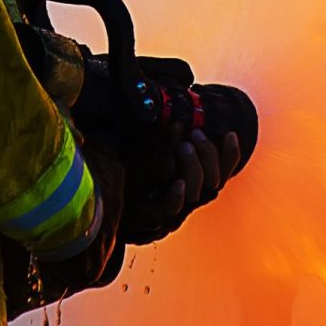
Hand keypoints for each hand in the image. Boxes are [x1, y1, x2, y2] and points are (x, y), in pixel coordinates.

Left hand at [117, 79, 256, 245]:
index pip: (220, 170)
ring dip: (196, 168)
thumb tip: (181, 110)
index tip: (229, 133)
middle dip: (209, 155)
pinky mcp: (149, 215)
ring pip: (198, 193)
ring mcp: (170, 206)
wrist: (94, 195)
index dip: (230, 154)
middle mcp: (184, 193)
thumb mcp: (146, 144)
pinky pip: (170, 210)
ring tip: (183, 146)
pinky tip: (177, 183)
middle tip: (194, 134)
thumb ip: (165, 132)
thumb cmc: (123, 166)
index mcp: (187, 177)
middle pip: (214, 181)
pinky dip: (177, 197)